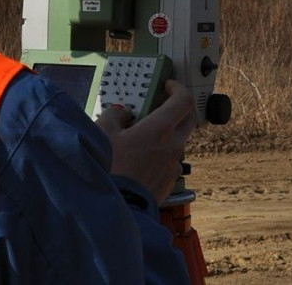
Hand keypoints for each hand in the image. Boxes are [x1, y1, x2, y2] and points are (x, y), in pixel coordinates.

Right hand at [95, 79, 198, 203]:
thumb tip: (122, 112)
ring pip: (179, 141)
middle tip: (162, 105)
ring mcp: (173, 164)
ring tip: (143, 136)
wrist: (118, 206)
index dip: (178, 88)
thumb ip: (114, 114)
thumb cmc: (110, 169)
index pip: (183, 100)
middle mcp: (173, 145)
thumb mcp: (103, 132)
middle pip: (188, 119)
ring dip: (167, 134)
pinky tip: (142, 159)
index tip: (168, 85)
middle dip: (178, 108)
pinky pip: (170, 160)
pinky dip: (161, 154)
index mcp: (159, 129)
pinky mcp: (170, 181)